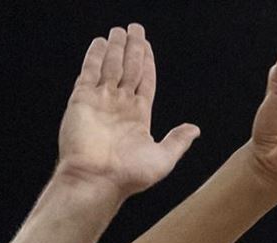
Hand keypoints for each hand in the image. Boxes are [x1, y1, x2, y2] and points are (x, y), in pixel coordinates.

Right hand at [54, 25, 200, 198]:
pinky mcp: (81, 100)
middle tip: (136, 28)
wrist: (97, 180)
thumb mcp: (163, 159)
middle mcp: (119, 106)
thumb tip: (195, 129)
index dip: (147, 62)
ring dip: (116, 47)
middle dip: (133, 48)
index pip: (144, 81)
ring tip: (120, 30)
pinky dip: (95, 56)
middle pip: (129, 68)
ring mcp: (100, 101)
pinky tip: (100, 43)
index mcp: (138, 116)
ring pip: (110, 66)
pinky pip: (89, 72)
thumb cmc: (129, 176)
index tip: (147, 45)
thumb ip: (178, 141)